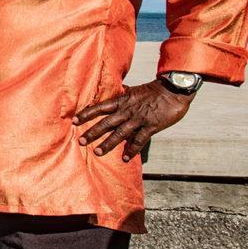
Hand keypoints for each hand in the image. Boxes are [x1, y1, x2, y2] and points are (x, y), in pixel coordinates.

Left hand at [73, 80, 193, 161]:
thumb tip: (114, 90)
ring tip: (97, 152)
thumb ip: (123, 93)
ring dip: (108, 143)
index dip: (86, 114)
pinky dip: (132, 149)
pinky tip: (125, 158)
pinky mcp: (151, 126)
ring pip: (120, 133)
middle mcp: (127, 111)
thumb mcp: (134, 90)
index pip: (100, 107)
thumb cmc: (153, 90)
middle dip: (93, 132)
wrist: (174, 90)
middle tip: (81, 142)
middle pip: (106, 122)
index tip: (74, 121)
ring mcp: (139, 119)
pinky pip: (139, 140)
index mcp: (122, 101)